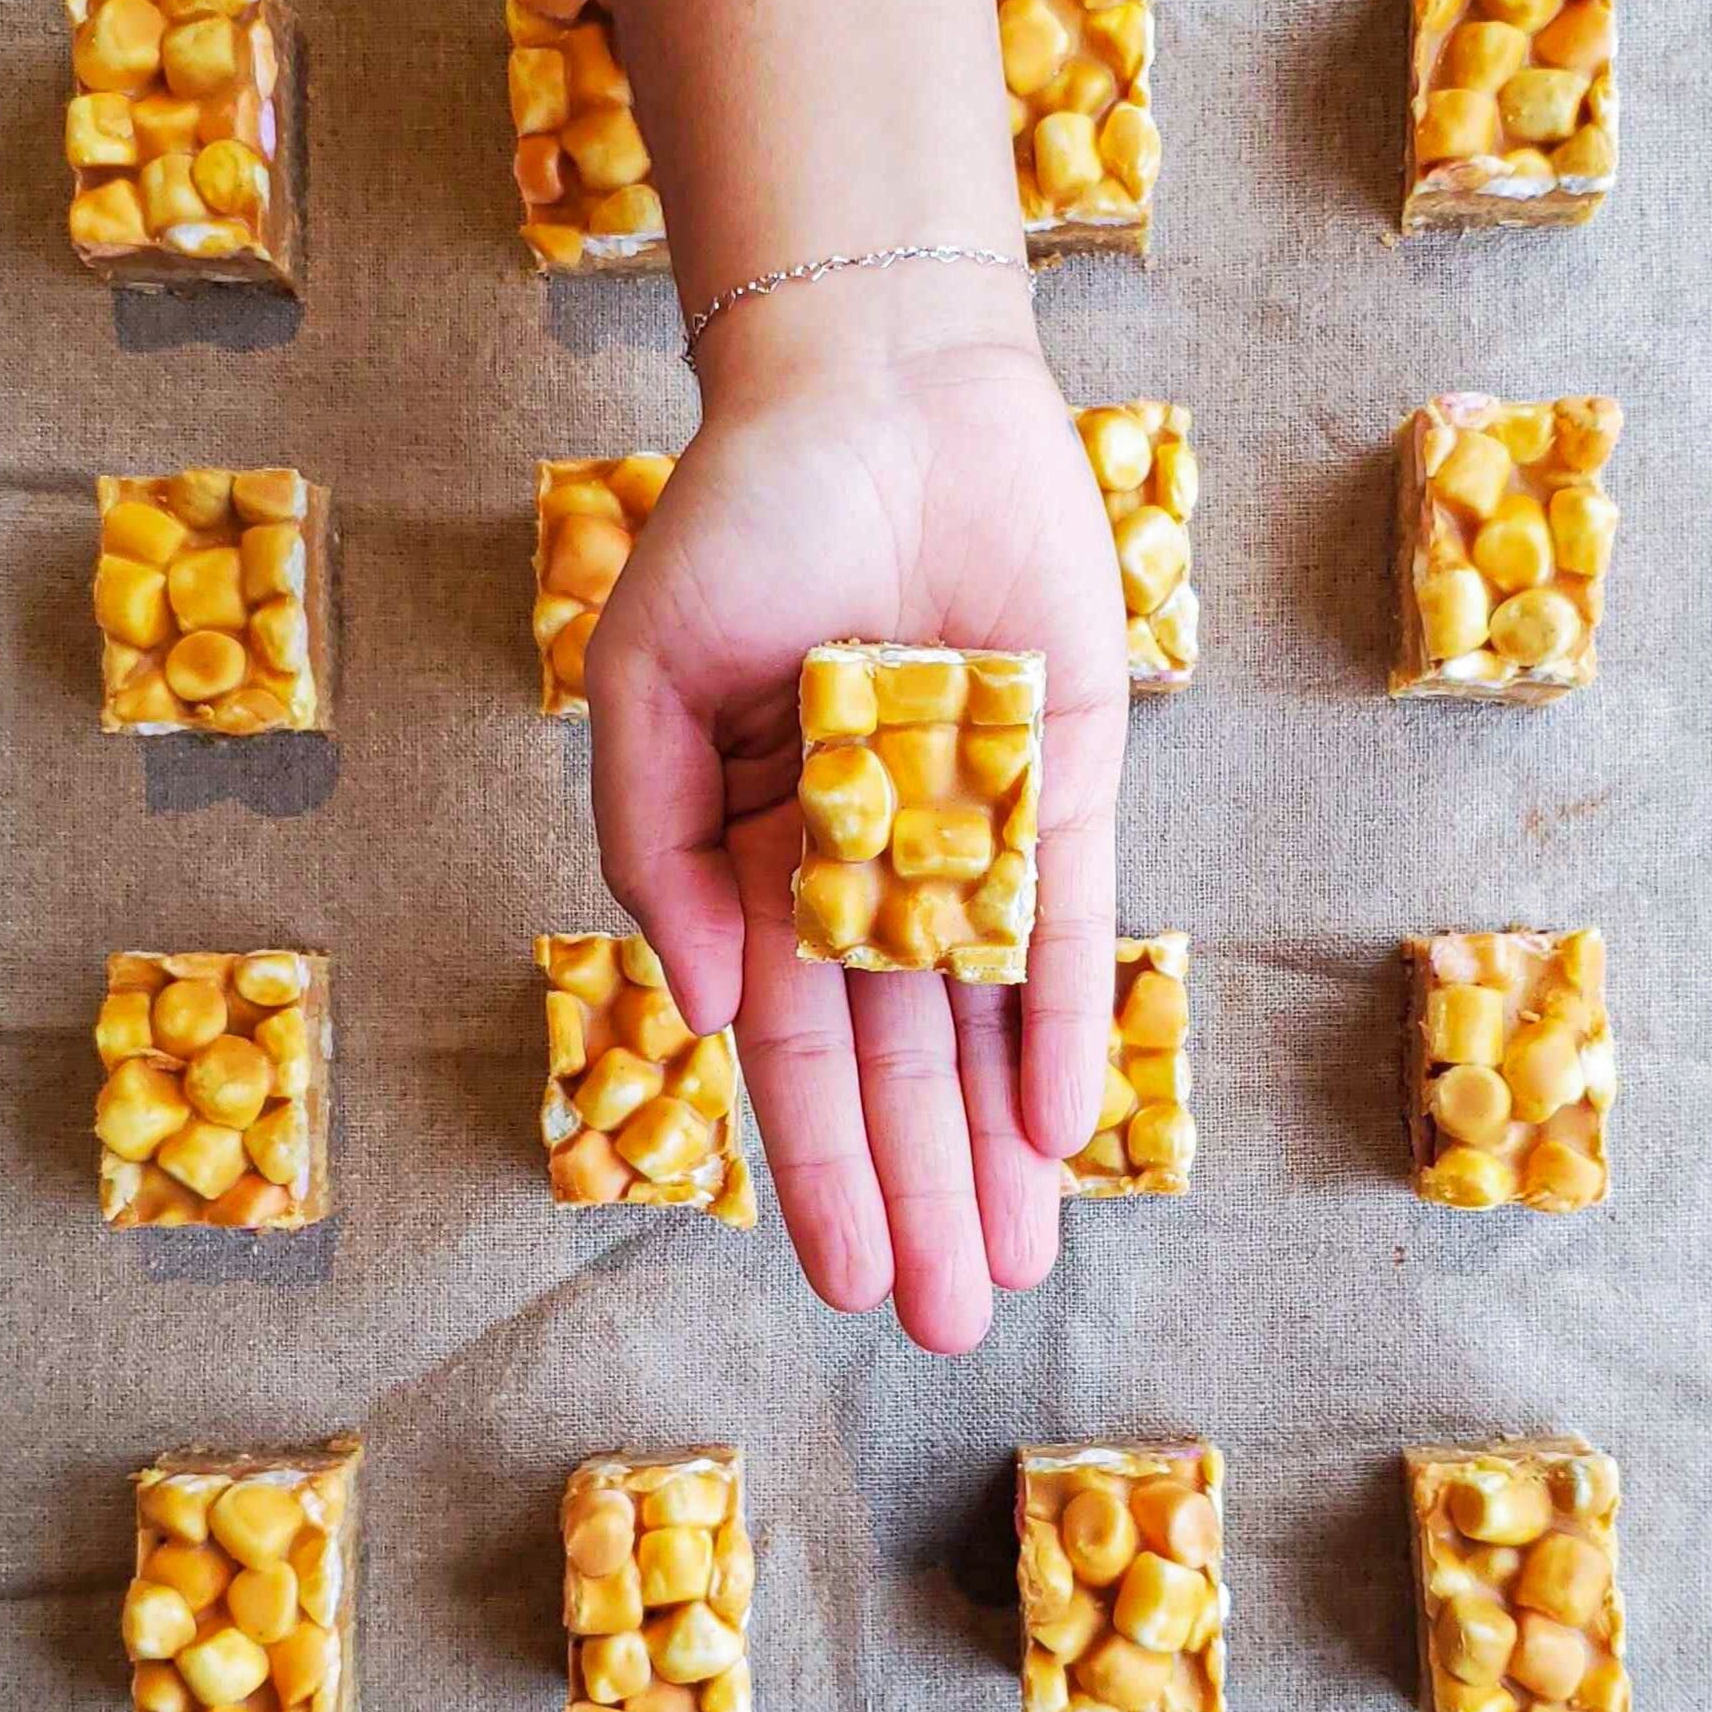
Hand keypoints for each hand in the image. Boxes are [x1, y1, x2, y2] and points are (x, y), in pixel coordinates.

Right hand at [586, 312, 1128, 1352]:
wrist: (876, 390)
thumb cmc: (740, 524)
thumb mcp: (645, 685)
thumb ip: (656, 849)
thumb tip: (712, 1014)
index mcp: (764, 857)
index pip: (794, 1048)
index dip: (814, 1165)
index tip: (840, 1278)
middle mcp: (874, 866)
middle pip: (900, 1064)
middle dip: (918, 1193)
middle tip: (946, 1321)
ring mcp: (975, 830)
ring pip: (987, 1020)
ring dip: (997, 1146)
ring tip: (1009, 1265)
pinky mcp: (1064, 778)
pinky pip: (1066, 919)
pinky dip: (1063, 1018)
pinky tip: (1062, 1126)